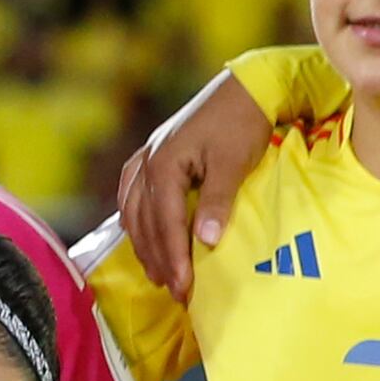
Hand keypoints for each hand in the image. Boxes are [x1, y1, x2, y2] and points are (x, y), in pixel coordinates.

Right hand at [117, 68, 273, 292]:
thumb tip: (205, 241)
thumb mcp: (232, 163)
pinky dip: (136, 219)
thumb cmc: (242, 124)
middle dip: (158, 259)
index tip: (184, 289)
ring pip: (134, 210)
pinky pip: (133, 194)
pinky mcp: (155, 154)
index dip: (173, 258)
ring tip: (158, 274)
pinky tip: (140, 234)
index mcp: (164, 164)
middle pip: (144, 222)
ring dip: (144, 244)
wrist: (246, 88)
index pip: (164, 223)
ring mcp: (147, 156)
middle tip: (174, 291)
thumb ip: (217, 201)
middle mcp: (148, 161)